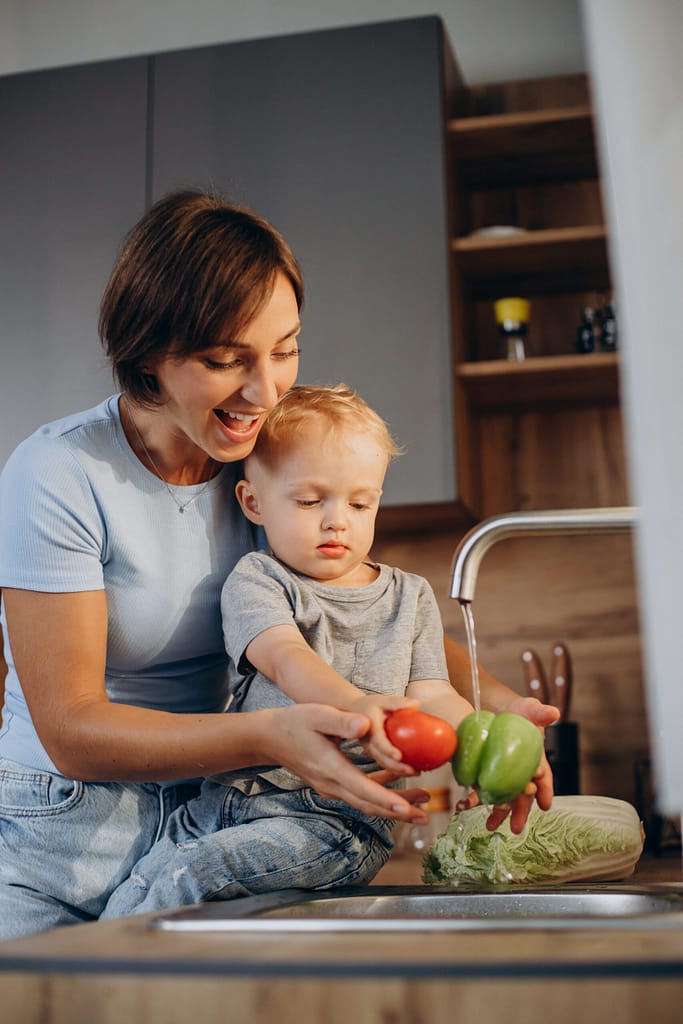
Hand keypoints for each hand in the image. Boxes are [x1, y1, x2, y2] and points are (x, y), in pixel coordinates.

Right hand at [265, 703, 429, 823]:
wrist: (270, 738)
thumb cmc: (295, 722)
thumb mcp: (317, 715)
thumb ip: (342, 721)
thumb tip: (365, 725)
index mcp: (330, 768)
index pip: (362, 789)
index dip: (386, 799)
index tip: (406, 808)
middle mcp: (332, 784)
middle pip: (369, 804)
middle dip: (398, 811)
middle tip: (425, 815)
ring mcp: (331, 787)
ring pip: (367, 802)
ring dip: (393, 804)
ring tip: (421, 803)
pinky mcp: (333, 784)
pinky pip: (360, 793)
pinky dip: (380, 791)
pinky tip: (397, 780)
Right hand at [349, 693, 419, 774]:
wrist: (352, 713)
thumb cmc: (370, 706)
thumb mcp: (382, 701)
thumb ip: (396, 702)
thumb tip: (416, 704)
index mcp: (368, 728)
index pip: (377, 741)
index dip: (387, 749)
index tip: (399, 756)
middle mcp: (367, 742)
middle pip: (380, 758)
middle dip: (396, 767)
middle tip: (414, 771)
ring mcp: (369, 750)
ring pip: (383, 764)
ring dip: (398, 771)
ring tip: (416, 772)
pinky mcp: (372, 755)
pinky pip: (384, 764)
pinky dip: (396, 769)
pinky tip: (410, 771)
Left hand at [484, 695, 557, 833]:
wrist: (496, 712)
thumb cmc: (519, 714)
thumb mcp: (529, 710)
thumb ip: (539, 713)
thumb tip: (554, 713)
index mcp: (536, 761)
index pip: (544, 778)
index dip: (545, 791)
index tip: (545, 805)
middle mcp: (522, 773)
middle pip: (523, 796)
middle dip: (520, 812)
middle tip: (516, 828)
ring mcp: (504, 777)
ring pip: (503, 798)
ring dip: (497, 813)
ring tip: (490, 826)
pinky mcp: (486, 775)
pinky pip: (482, 790)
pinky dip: (474, 799)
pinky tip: (465, 806)